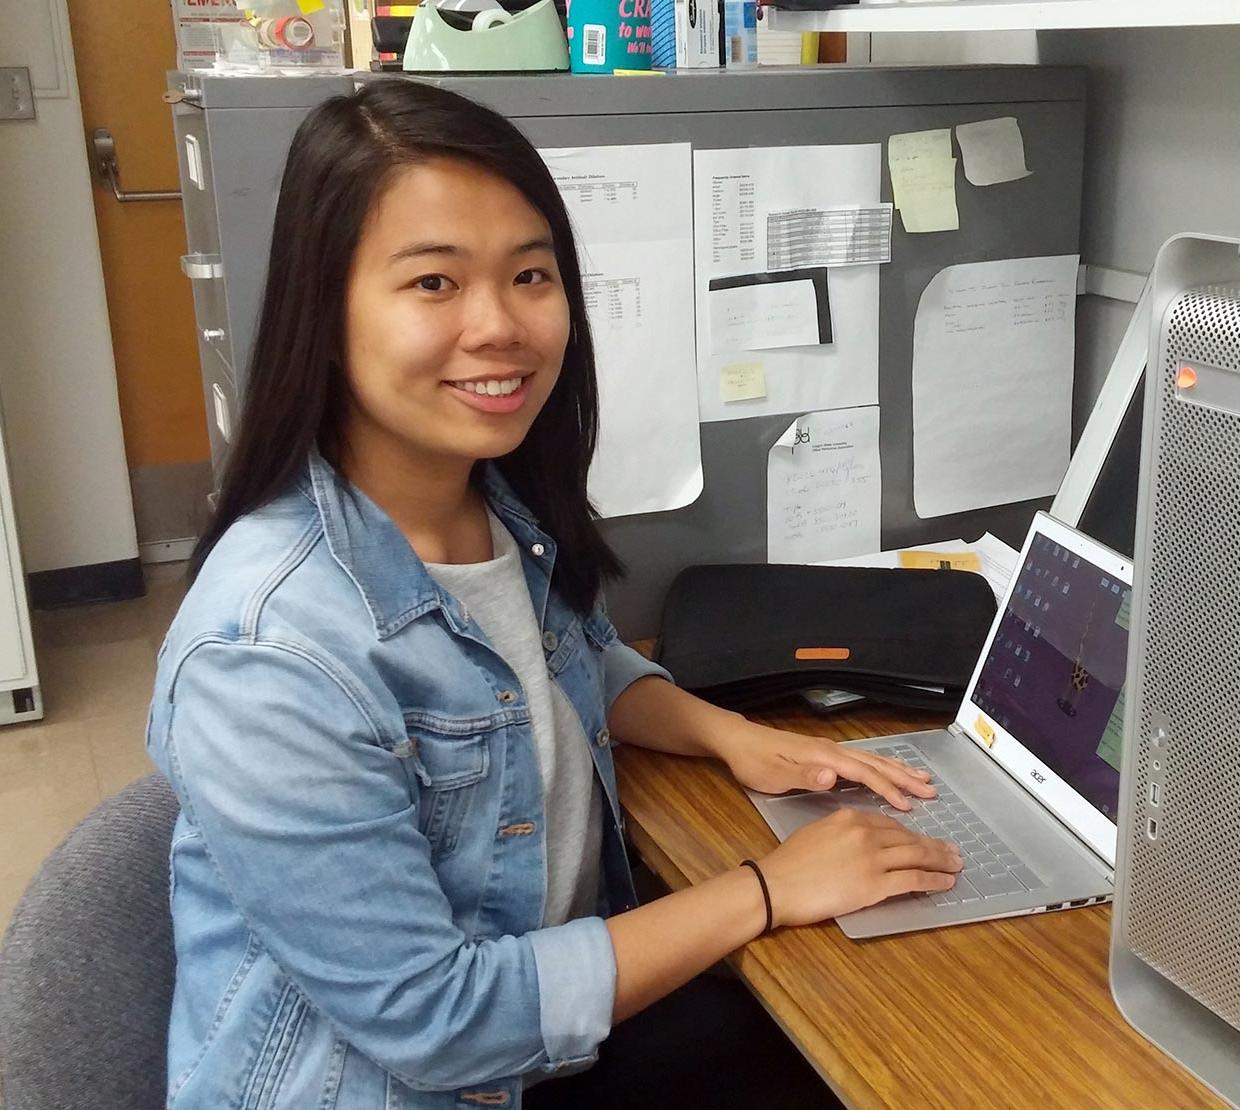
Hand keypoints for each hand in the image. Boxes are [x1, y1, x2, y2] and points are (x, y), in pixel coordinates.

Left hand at [714, 716, 936, 809]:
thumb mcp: (775, 774)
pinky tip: (887, 772)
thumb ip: (806, 776)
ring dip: (897, 770)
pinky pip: (861, 761)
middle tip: (930, 790)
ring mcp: (829, 750)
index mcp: (824, 757)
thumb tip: (834, 776)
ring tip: (921, 779)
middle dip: (903, 777)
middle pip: (875, 763)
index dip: (887, 789)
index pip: (864, 774)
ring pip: (871, 760)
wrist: (738, 741)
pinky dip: (880, 766)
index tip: (908, 805)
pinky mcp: (824, 754)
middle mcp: (832, 751)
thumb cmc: (755, 761)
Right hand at [758, 809, 961, 926]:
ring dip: (941, 860)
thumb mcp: (816, 832)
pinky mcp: (875, 884)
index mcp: (850, 817)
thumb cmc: (789, 862)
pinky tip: (946, 881)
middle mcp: (865, 832)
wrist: (777, 884)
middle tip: (951, 850)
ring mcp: (872, 858)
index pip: (889, 824)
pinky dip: (934, 880)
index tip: (922, 839)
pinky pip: (913, 879)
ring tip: (956, 864)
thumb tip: (854, 839)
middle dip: (933, 845)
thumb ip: (840, 831)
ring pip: (916, 855)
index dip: (910, 833)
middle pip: (908, 837)